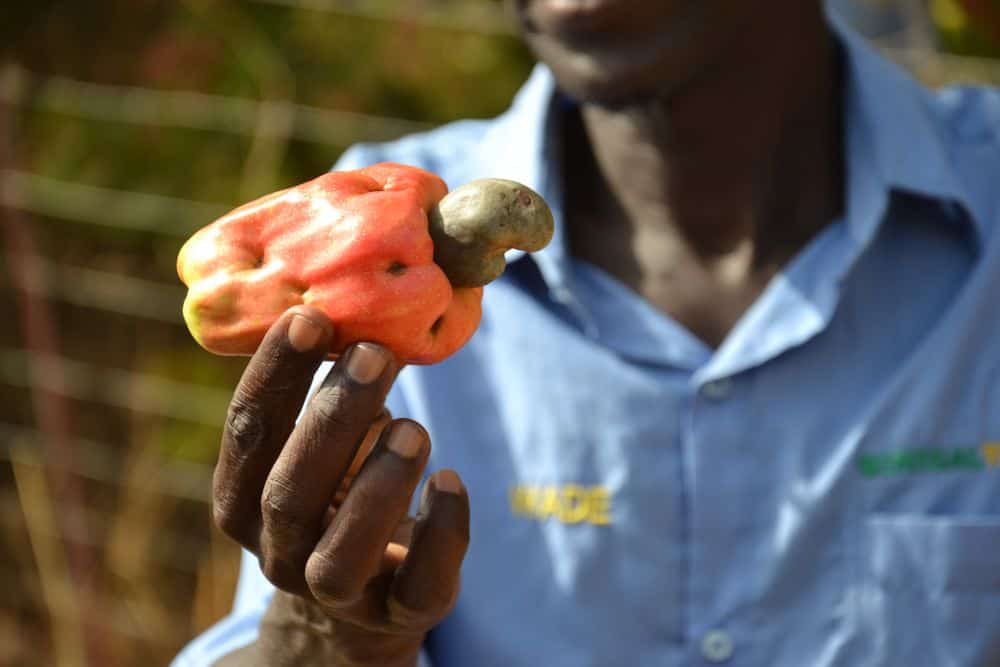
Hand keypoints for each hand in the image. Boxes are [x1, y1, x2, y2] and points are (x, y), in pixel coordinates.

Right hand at [212, 306, 469, 666]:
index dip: (274, 375)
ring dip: (379, 484)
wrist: (358, 599)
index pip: (248, 434)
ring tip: (413, 426)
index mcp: (245, 499)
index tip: (310, 316)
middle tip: (374, 354)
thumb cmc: (337, 494)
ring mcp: (337, 593)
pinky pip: (418, 586)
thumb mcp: (321, 447)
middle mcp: (278, 552)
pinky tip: (451, 481)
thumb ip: (331, 399)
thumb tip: (363, 324)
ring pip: (342, 554)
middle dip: (332, 418)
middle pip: (290, 493)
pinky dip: (439, 532)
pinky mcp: (397, 613)